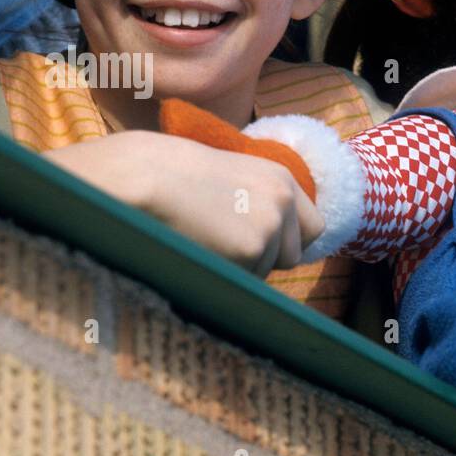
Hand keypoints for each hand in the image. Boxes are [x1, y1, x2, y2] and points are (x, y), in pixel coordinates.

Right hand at [44, 130, 324, 276]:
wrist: (141, 175)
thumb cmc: (169, 174)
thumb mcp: (229, 177)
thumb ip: (257, 202)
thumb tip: (270, 242)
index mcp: (282, 178)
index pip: (313, 228)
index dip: (288, 241)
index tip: (264, 244)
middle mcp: (284, 202)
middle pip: (292, 257)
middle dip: (265, 259)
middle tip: (223, 242)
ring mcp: (269, 228)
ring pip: (265, 273)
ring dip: (239, 268)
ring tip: (202, 239)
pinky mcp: (249, 252)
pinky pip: (244, 282)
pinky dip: (223, 275)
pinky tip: (198, 249)